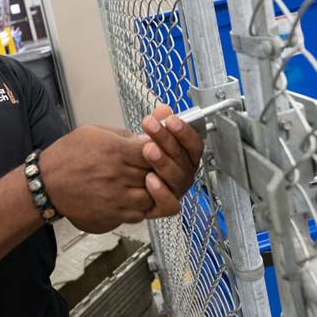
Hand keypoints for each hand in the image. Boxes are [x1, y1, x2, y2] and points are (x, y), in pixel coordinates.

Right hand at [40, 126, 154, 233]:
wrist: (46, 183)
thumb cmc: (68, 155)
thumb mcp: (94, 133)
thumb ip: (123, 135)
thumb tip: (147, 137)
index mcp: (114, 150)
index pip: (153, 151)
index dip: (158, 151)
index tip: (154, 151)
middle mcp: (117, 174)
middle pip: (154, 174)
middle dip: (156, 170)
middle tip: (152, 168)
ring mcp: (114, 196)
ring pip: (150, 197)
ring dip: (151, 191)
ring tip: (144, 185)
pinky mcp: (110, 213)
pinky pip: (138, 214)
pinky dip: (140, 207)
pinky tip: (134, 198)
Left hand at [140, 104, 204, 218]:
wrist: (122, 182)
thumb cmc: (140, 157)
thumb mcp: (148, 138)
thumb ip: (158, 124)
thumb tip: (163, 110)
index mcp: (186, 156)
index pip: (194, 143)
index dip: (184, 132)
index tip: (170, 120)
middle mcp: (184, 173)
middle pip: (183, 158)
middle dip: (167, 140)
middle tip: (152, 127)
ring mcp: (175, 190)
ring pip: (177, 179)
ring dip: (164, 162)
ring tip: (149, 149)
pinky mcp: (164, 207)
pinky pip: (170, 205)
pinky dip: (162, 193)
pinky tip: (149, 179)